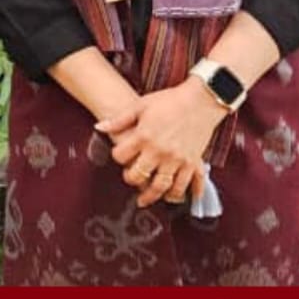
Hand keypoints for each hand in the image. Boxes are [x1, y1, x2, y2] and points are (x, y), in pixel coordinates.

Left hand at [95, 80, 227, 207]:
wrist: (200, 99)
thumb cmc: (169, 100)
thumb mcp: (141, 105)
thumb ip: (119, 120)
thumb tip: (99, 127)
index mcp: (144, 137)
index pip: (121, 156)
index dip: (117, 156)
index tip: (120, 156)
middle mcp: (160, 152)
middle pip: (139, 176)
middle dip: (132, 180)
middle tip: (131, 179)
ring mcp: (178, 160)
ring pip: (163, 187)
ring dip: (153, 196)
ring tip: (146, 199)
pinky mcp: (194, 162)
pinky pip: (190, 185)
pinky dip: (185, 194)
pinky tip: (177, 197)